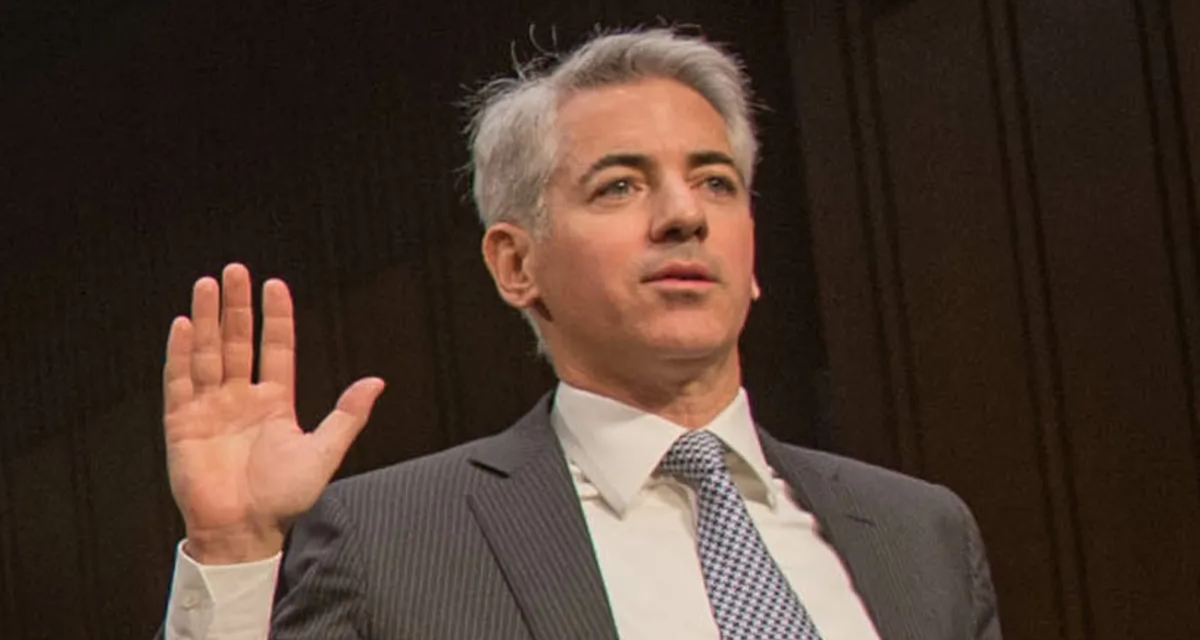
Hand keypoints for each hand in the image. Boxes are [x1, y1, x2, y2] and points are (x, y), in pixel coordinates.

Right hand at [163, 263, 384, 563]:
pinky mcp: (182, 423)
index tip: (275, 285)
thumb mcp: (323, 453)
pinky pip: (180, 381)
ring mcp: (210, 408)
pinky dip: (181, 353)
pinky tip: (185, 325)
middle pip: (238, 342)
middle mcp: (241, 399)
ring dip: (208, 319)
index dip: (275, 318)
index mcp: (274, 403)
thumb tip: (377, 382)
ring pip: (209, 353)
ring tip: (208, 284)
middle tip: (235, 270)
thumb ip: (347, 416)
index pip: (276, 349)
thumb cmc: (285, 498)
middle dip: (237, 307)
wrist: (245, 532)